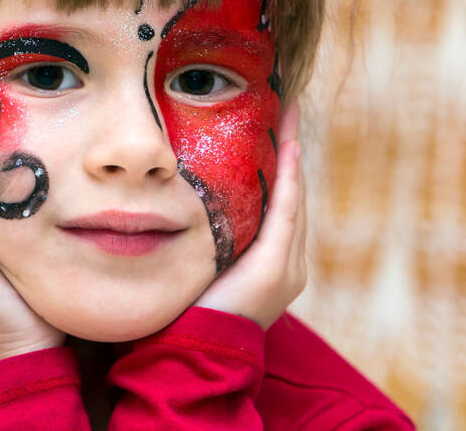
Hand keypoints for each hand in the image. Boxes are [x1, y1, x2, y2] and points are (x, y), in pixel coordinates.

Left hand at [193, 103, 306, 328]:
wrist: (193, 355)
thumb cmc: (186, 317)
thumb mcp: (199, 269)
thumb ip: (202, 241)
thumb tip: (173, 206)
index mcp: (271, 267)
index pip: (280, 206)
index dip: (280, 167)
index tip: (274, 129)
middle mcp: (288, 264)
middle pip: (292, 196)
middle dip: (288, 152)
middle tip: (283, 109)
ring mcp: (287, 266)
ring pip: (293, 197)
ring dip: (290, 155)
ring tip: (287, 116)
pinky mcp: (276, 265)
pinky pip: (286, 209)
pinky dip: (288, 176)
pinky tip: (287, 145)